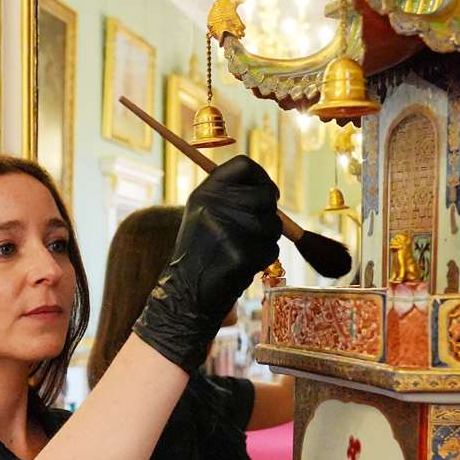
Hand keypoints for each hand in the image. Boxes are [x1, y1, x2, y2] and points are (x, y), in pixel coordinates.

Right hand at [132, 156, 280, 372]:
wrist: (186, 295)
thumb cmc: (199, 254)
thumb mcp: (203, 215)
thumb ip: (230, 197)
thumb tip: (270, 191)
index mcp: (204, 192)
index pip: (244, 165)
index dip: (262, 178)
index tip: (268, 193)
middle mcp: (215, 205)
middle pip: (266, 194)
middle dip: (269, 213)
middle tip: (254, 230)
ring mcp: (229, 229)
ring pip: (274, 224)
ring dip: (266, 239)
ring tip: (242, 250)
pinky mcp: (242, 254)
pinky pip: (272, 249)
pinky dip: (263, 260)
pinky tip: (242, 266)